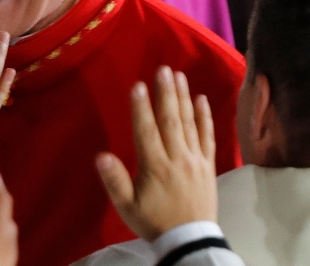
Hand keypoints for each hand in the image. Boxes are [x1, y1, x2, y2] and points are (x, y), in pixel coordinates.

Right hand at [96, 66, 216, 241]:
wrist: (190, 240)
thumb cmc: (154, 221)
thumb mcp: (127, 207)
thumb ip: (115, 181)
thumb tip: (101, 155)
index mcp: (155, 167)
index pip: (146, 131)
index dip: (141, 108)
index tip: (138, 85)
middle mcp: (177, 158)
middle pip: (170, 120)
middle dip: (166, 93)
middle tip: (164, 70)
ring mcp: (195, 160)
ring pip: (189, 123)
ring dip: (183, 98)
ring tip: (179, 76)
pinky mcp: (208, 165)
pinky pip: (208, 137)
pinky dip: (205, 117)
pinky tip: (202, 100)